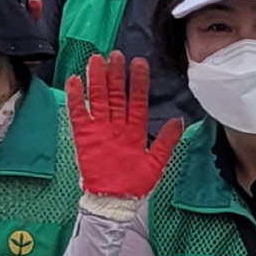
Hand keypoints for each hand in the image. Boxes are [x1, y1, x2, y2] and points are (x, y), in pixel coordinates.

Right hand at [66, 52, 181, 200]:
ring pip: (98, 99)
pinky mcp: (85, 137)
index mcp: (135, 129)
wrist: (115, 201)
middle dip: (116, 75)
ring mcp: (100, 129)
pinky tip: (75, 81)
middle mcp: (117, 125)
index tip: (139, 63)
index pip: (136, 100)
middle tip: (115, 55)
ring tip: (97, 60)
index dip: (138, 82)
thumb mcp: (156, 162)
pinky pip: (79, 114)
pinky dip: (76, 99)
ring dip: (97, 80)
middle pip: (116, 95)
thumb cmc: (135, 183)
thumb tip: (179, 121)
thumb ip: (166, 141)